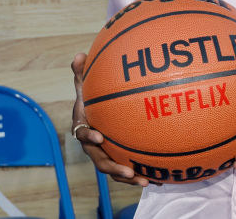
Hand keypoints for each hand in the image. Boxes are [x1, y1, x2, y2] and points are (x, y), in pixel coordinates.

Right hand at [71, 53, 148, 186]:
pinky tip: (156, 177)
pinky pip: (125, 167)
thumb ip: (81, 73)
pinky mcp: (116, 157)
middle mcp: (92, 145)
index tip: (99, 136)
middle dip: (113, 168)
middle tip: (127, 172)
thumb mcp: (84, 85)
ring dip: (127, 177)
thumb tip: (79, 55)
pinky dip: (137, 174)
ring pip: (113, 169)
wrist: (93, 112)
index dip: (89, 136)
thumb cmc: (89, 98)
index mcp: (83, 127)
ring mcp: (104, 153)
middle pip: (99, 160)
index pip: (83, 134)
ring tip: (143, 181)